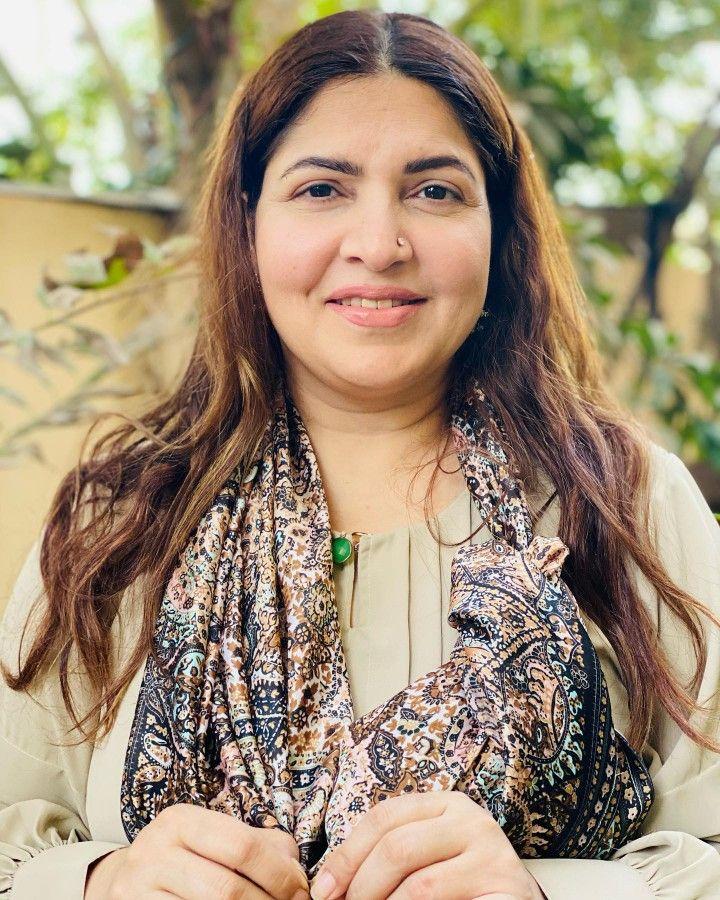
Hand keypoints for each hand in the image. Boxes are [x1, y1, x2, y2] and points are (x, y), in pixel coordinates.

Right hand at [84, 803, 310, 899]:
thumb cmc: (185, 858)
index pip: (242, 846)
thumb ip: (260, 845)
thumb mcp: (215, 838)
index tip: (301, 892)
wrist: (125, 882)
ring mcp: (139, 890)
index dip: (279, 873)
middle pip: (227, 888)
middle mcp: (154, 852)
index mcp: (180, 821)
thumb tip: (297, 871)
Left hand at [308, 792, 546, 899]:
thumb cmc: (463, 886)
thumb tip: (331, 885)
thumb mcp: (428, 857)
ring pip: (419, 886)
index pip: (383, 817)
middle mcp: (471, 821)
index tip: (324, 891)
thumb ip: (390, 856)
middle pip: (396, 848)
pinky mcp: (506, 889)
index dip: (346, 855)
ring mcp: (492, 855)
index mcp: (446, 804)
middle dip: (361, 887)